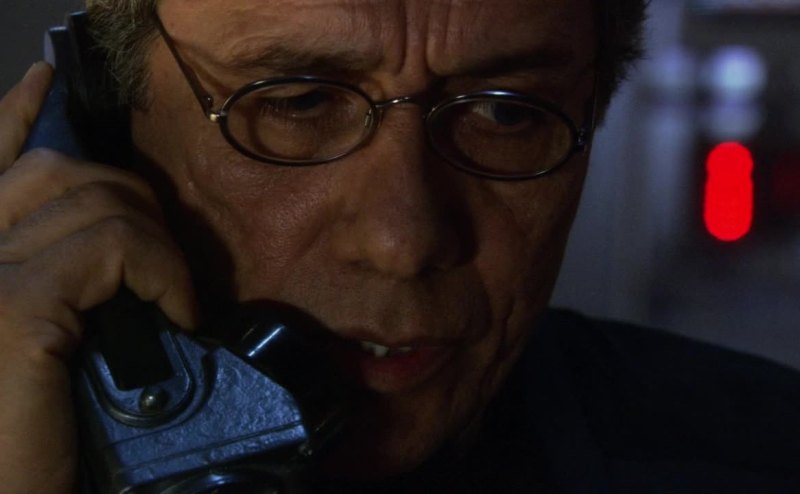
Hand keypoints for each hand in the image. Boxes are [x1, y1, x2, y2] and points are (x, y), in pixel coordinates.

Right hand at [0, 62, 197, 492]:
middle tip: (162, 255)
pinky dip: (163, 270)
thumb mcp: (42, 342)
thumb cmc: (27, 436)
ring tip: (173, 294)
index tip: (43, 77)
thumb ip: (56, 281)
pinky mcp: (13, 308)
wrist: (16, 493)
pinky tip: (180, 311)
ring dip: (156, 242)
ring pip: (94, 201)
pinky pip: (114, 246)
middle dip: (130, 197)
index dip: (14, 115)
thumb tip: (106, 243)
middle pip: (57, 173)